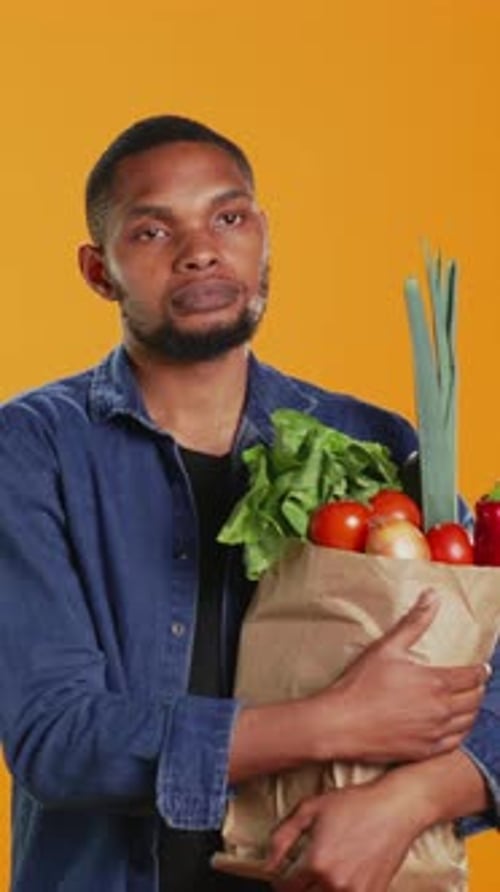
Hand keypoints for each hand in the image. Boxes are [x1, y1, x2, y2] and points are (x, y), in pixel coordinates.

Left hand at [266, 776, 423, 891]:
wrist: (395, 809)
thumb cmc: (354, 804)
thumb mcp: (310, 808)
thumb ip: (282, 837)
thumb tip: (268, 864)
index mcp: (316, 862)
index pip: (285, 887)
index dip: (280, 880)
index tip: (283, 873)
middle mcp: (334, 883)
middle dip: (299, 888)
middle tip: (303, 875)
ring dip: (317, 891)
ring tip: (320, 877)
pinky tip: (340, 879)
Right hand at [314, 589, 488, 762]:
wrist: (342, 723)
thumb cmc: (361, 684)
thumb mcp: (388, 647)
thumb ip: (414, 622)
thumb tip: (432, 596)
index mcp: (436, 683)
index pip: (472, 676)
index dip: (480, 670)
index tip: (482, 668)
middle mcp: (440, 710)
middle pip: (474, 699)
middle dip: (478, 689)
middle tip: (475, 683)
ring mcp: (434, 733)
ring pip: (468, 722)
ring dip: (472, 710)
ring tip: (467, 702)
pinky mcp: (424, 751)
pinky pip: (455, 742)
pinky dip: (461, 732)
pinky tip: (455, 726)